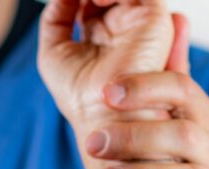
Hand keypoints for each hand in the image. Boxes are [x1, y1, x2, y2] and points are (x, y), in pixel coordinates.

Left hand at [38, 0, 175, 129]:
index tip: (62, 0)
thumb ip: (54, 20)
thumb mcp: (53, 53)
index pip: (92, 0)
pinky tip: (98, 1)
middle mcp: (123, 26)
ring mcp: (139, 23)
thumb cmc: (78, 97)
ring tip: (88, 0)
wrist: (102, 116)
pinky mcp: (155, 23)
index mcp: (103, 33)